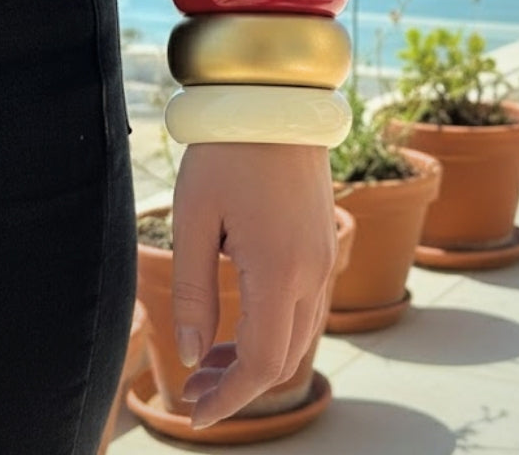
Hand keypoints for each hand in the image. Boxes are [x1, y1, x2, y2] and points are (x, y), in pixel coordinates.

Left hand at [171, 142, 335, 428]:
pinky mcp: (325, 241)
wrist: (274, 101)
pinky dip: (276, 328)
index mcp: (280, 270)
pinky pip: (308, 304)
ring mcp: (326, 256)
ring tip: (209, 360)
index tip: (195, 416)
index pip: (263, 364)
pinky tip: (241, 321)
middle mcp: (314, 271)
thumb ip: (192, 293)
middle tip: (192, 390)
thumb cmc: (226, 153)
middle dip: (239, 384)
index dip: (229, 400)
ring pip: (300, 334)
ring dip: (258, 357)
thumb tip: (194, 354)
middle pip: (286, 357)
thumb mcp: (194, 221)